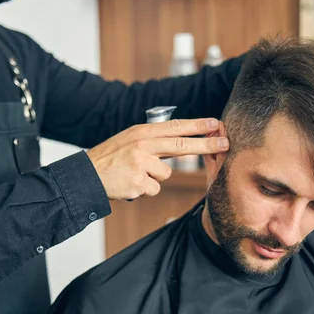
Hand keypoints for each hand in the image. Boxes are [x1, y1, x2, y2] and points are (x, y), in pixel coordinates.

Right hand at [87, 118, 228, 199]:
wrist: (87, 176)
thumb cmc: (111, 158)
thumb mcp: (130, 140)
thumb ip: (154, 141)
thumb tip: (182, 141)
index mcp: (141, 132)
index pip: (175, 127)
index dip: (197, 126)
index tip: (216, 124)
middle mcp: (142, 145)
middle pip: (181, 146)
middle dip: (206, 145)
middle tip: (226, 144)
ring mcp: (140, 164)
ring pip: (165, 174)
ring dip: (154, 178)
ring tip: (135, 175)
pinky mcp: (139, 182)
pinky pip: (154, 189)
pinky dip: (145, 190)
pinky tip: (130, 184)